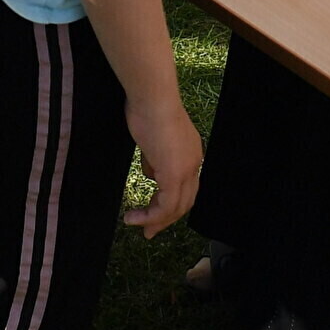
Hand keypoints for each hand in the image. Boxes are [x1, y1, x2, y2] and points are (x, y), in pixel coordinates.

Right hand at [122, 87, 203, 236]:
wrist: (152, 98)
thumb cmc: (148, 109)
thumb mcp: (151, 139)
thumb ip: (154, 159)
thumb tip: (151, 174)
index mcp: (191, 153)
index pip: (185, 186)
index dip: (170, 203)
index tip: (153, 213)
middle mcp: (194, 163)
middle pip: (184, 202)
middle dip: (165, 219)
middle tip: (147, 231)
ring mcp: (186, 170)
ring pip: (175, 208)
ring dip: (155, 220)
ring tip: (135, 224)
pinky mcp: (173, 175)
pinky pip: (165, 206)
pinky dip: (150, 216)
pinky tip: (134, 218)